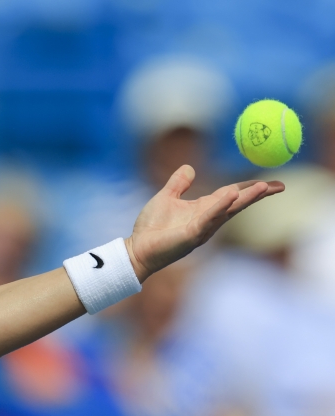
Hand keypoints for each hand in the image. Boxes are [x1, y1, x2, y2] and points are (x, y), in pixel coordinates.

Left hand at [125, 165, 284, 281]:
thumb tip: (189, 167)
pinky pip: (208, 218)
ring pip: (228, 210)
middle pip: (238, 203)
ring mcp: (202, 227)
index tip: (269, 182)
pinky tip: (231, 195)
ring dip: (246, 199)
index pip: (232, 195)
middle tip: (280, 185)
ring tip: (263, 187)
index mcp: (204, 208)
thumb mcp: (166, 197)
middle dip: (258, 194)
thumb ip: (179, 183)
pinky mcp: (191, 234)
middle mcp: (208, 218)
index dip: (249, 188)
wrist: (137, 248)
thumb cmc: (151, 228)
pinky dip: (220, 206)